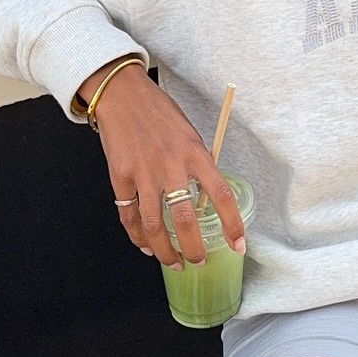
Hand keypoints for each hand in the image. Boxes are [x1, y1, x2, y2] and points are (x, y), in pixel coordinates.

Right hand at [79, 61, 245, 268]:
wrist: (122, 94)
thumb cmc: (159, 112)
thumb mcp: (188, 133)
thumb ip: (196, 164)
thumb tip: (204, 196)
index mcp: (195, 152)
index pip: (221, 194)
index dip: (232, 224)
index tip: (238, 245)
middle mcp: (171, 165)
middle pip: (185, 220)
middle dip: (194, 248)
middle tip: (198, 261)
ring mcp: (143, 172)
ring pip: (154, 225)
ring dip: (165, 251)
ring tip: (173, 262)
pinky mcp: (120, 176)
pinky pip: (129, 215)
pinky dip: (137, 236)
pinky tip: (145, 245)